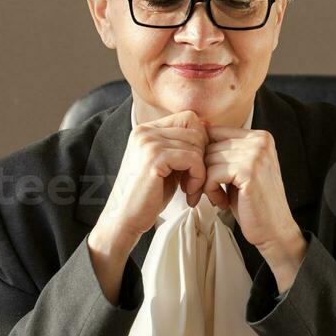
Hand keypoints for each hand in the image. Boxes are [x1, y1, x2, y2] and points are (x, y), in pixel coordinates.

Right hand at [92, 109, 208, 255]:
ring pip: (196, 146)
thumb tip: (208, 126)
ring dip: (200, 171)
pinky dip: (197, 177)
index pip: (189, 117)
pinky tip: (188, 192)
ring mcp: (148, 142)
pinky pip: (193, 159)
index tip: (196, 165)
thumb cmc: (149, 195)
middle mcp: (145, 131)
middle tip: (195, 181)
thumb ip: (182, 146)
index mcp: (147, 129)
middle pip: (195, 130)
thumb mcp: (168, 165)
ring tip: (190, 189)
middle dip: (202, 157)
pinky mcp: (154, 158)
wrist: (126, 218)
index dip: (201, 140)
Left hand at [204, 124, 306, 290]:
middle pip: (209, 147)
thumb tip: (199, 128)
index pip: (215, 132)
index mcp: (260, 137)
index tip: (200, 175)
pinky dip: (210, 190)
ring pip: (208, 160)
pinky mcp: (248, 171)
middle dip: (200, 171)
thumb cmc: (253, 203)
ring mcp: (256, 154)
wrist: (274, 231)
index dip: (202, 156)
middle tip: (202, 192)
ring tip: (216, 198)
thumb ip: (225, 151)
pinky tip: (221, 202)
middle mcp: (260, 141)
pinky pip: (212, 174)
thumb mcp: (239, 170)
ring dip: (205, 183)